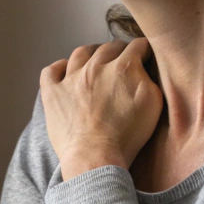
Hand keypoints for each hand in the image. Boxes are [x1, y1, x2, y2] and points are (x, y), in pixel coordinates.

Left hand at [40, 38, 163, 181]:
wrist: (95, 157)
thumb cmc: (127, 135)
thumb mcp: (153, 103)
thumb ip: (149, 78)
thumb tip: (143, 66)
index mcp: (122, 67)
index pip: (136, 47)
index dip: (144, 50)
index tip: (145, 56)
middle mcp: (94, 66)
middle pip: (109, 47)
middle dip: (119, 51)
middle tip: (124, 59)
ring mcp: (70, 79)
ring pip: (81, 53)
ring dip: (91, 53)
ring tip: (96, 60)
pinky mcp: (52, 93)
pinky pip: (50, 72)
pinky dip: (58, 68)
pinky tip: (65, 72)